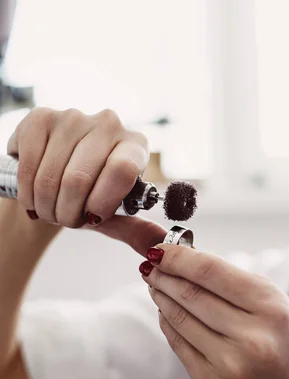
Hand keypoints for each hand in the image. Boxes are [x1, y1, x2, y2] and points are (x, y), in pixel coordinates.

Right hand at [7, 107, 147, 227]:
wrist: (58, 177)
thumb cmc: (93, 195)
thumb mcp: (116, 214)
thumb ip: (136, 230)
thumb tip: (157, 246)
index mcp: (136, 145)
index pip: (121, 170)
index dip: (102, 201)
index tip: (93, 217)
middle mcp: (109, 124)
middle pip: (80, 178)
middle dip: (68, 212)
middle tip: (67, 220)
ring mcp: (74, 117)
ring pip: (51, 175)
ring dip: (46, 206)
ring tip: (51, 210)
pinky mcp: (41, 117)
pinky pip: (28, 164)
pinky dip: (27, 191)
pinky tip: (34, 195)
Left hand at [140, 245, 288, 378]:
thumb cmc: (283, 339)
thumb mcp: (272, 301)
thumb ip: (231, 279)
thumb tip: (184, 258)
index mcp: (270, 307)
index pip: (210, 271)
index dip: (178, 257)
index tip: (161, 249)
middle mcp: (251, 337)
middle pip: (190, 294)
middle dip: (164, 275)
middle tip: (152, 264)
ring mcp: (230, 365)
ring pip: (179, 319)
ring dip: (161, 297)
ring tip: (156, 284)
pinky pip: (178, 345)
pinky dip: (168, 323)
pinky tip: (166, 311)